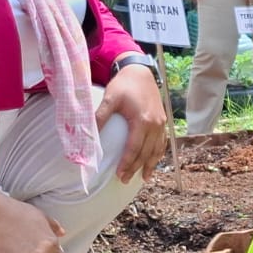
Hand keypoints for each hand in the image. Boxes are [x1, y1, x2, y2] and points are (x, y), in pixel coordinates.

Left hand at [97, 62, 167, 181]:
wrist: (140, 72)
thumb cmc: (124, 85)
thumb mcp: (110, 99)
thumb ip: (101, 117)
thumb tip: (90, 136)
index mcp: (142, 120)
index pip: (134, 148)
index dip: (127, 163)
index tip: (119, 174)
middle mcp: (155, 124)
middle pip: (146, 152)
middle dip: (136, 168)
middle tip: (125, 180)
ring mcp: (161, 123)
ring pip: (157, 149)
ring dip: (150, 165)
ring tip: (143, 178)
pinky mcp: (163, 121)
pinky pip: (162, 142)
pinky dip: (158, 154)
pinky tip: (154, 162)